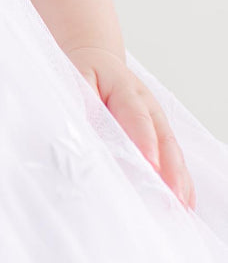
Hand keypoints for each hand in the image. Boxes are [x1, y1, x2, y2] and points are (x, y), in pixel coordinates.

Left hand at [66, 45, 194, 208]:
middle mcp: (148, 106)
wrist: (97, 58)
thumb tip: (80, 124)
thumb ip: (81, 97)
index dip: (144, 140)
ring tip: (181, 204)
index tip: (150, 162)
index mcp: (126, 90)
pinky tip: (184, 198)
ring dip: (178, 177)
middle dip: (169, 168)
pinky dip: (178, 177)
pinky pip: (171, 155)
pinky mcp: (157, 131)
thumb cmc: (86, 70)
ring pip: (172, 150)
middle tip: (173, 195)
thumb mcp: (78, 76)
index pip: (136, 116)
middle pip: (163, 138)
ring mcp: (156, 120)